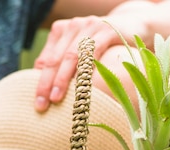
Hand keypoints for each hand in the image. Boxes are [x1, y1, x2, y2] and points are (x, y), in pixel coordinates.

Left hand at [33, 4, 153, 111]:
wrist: (133, 24)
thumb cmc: (103, 45)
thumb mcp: (80, 51)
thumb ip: (63, 64)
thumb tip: (46, 90)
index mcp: (61, 31)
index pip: (45, 59)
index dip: (38, 81)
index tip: (37, 101)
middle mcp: (73, 26)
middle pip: (55, 59)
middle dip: (46, 83)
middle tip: (41, 104)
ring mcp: (90, 27)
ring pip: (71, 55)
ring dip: (62, 78)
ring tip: (56, 98)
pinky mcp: (107, 31)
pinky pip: (93, 52)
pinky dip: (86, 69)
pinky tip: (81, 86)